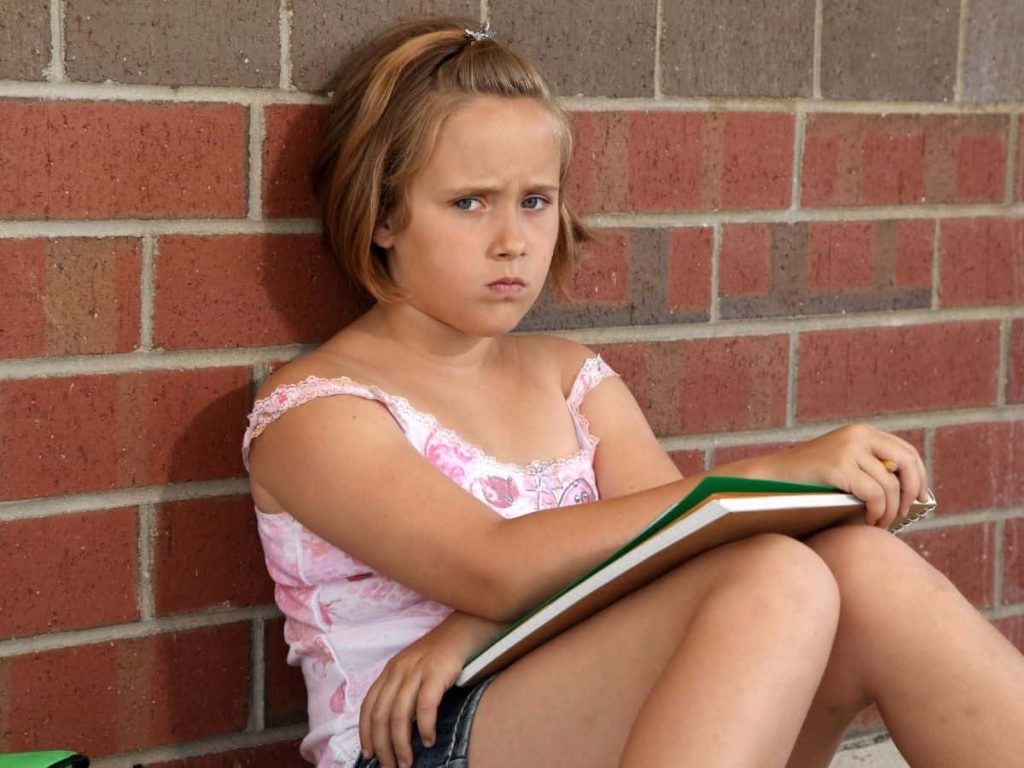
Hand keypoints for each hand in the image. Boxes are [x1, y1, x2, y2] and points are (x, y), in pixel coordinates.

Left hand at [358, 625, 463, 767]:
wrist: (468, 625)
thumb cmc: (445, 653)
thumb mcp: (416, 668)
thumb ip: (405, 690)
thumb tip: (399, 728)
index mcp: (391, 670)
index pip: (369, 705)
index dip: (366, 732)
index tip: (370, 753)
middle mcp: (399, 669)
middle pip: (381, 714)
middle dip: (383, 746)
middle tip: (390, 767)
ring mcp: (418, 669)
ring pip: (399, 714)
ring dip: (400, 744)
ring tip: (406, 762)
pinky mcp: (438, 671)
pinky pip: (425, 705)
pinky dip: (424, 726)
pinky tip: (428, 740)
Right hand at [771, 423, 928, 530]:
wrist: (770, 478)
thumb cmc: (807, 480)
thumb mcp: (843, 464)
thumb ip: (870, 468)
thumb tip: (909, 491)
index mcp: (861, 432)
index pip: (906, 450)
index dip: (919, 476)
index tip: (920, 498)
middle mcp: (858, 435)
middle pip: (906, 463)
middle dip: (912, 492)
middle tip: (905, 514)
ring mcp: (848, 449)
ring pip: (890, 485)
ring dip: (891, 510)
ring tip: (881, 523)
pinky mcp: (838, 466)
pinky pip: (874, 494)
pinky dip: (877, 511)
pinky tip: (869, 520)